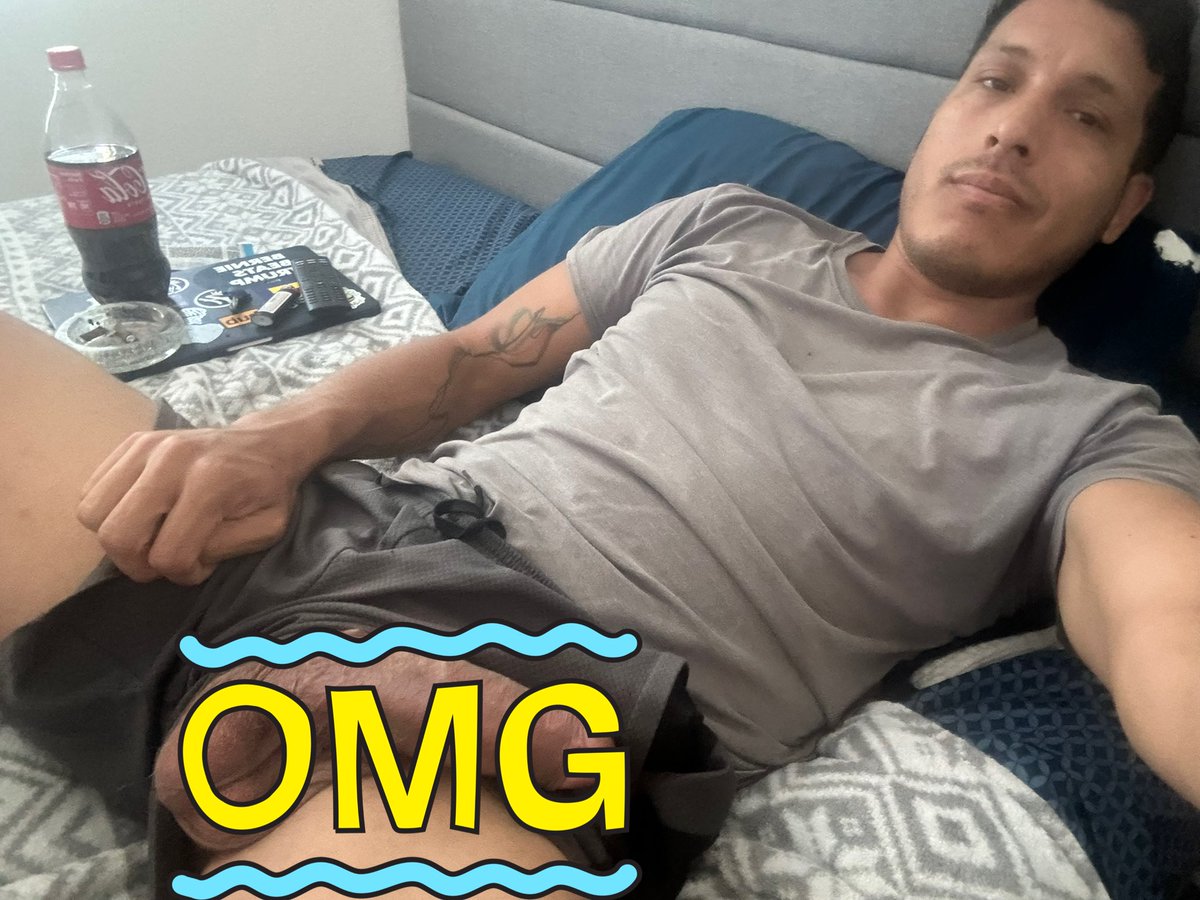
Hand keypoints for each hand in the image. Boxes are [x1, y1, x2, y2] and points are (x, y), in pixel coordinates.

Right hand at [78, 425, 306, 583]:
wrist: (264, 443)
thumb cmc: (268, 491)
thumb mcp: (266, 528)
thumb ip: (223, 549)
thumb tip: (174, 558)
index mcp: (211, 482)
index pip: (168, 555)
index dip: (182, 574)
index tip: (201, 566)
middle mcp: (171, 459)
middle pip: (116, 535)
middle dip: (136, 564)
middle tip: (164, 559)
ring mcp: (146, 446)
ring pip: (91, 513)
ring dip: (118, 537)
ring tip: (151, 535)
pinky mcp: (131, 442)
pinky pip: (91, 491)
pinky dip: (110, 512)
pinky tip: (143, 512)